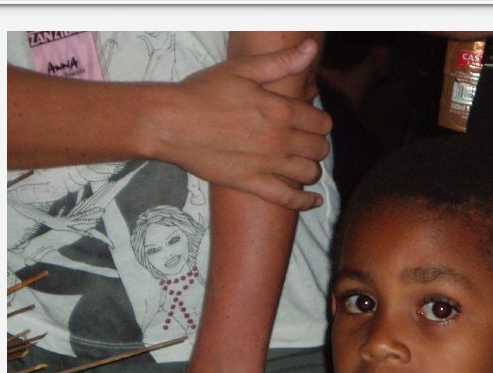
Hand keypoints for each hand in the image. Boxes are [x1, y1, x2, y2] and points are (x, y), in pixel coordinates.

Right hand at [147, 38, 331, 210]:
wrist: (171, 123)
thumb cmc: (203, 92)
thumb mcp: (243, 69)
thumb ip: (281, 62)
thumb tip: (310, 50)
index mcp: (280, 110)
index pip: (322, 122)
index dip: (320, 122)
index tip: (311, 121)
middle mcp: (279, 140)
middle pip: (319, 149)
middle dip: (318, 144)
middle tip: (306, 141)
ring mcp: (267, 165)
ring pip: (310, 173)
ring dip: (312, 168)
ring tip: (303, 162)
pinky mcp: (251, 184)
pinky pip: (288, 199)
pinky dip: (305, 202)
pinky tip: (314, 200)